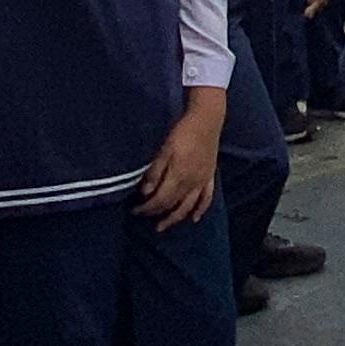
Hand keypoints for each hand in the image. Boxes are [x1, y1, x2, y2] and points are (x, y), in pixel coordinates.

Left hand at [137, 90, 225, 231]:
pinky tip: (195, 218)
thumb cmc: (183, 132)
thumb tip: (145, 193)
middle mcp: (191, 183)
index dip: (146, 208)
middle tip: (143, 216)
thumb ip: (155, 172)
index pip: (160, 200)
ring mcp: (202, 181)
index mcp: (178, 176)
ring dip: (176, 218)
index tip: (135, 210)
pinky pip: (207, 198)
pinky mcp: (209, 176)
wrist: (207, 120)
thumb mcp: (164, 149)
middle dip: (157, 213)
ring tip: (164, 226)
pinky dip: (201, 209)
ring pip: (189, 206)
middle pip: (173, 205)